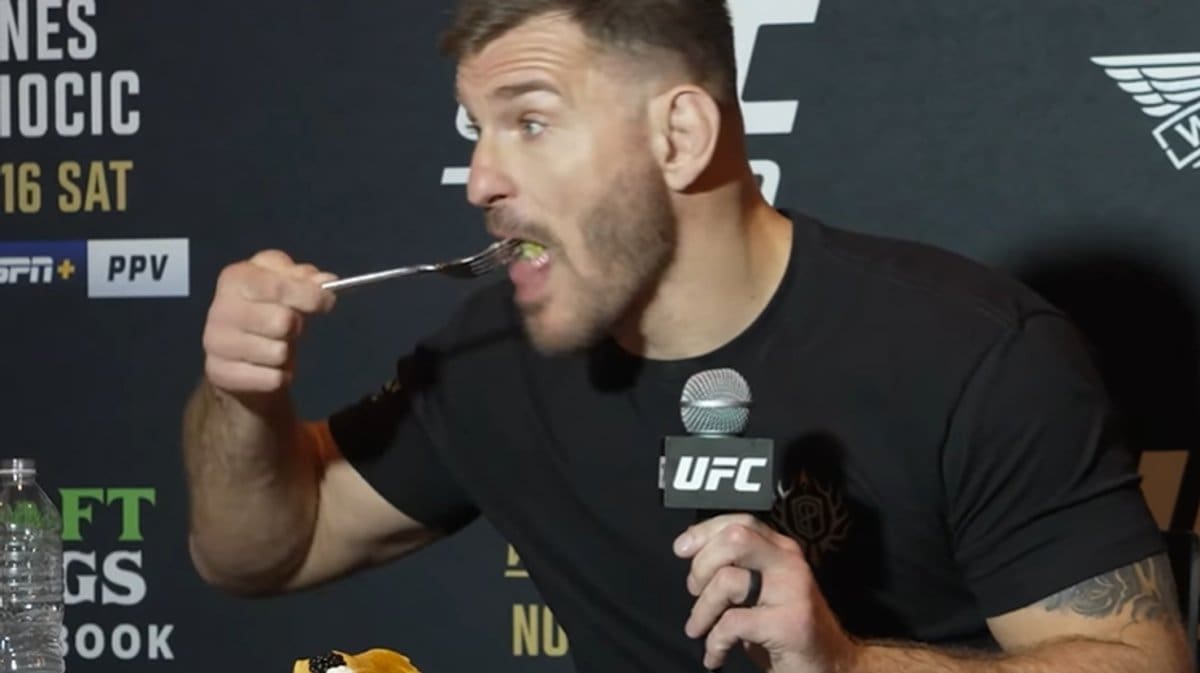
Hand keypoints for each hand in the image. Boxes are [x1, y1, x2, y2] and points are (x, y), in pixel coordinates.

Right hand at [202, 250, 336, 398]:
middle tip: (291, 326)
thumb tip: (326, 281)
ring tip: (275, 344)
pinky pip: (272, 379)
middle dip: (296, 325)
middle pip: (282, 321)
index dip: (309, 295)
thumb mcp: (284, 283)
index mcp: (235, 278)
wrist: (237, 349)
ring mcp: (216, 343)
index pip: (278, 286)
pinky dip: (280, 376)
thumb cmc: (267, 308)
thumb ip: (306, 278)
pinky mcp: (221, 373)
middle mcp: (220, 309)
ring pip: (278, 353)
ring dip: (286, 352)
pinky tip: (268, 366)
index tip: (327, 300)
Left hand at [673, 514, 859, 671]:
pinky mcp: (789, 624)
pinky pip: (734, 623)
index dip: (705, 531)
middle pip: (735, 539)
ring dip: (702, 609)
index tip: (681, 548)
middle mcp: (790, 563)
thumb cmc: (785, 627)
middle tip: (694, 591)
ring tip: (697, 628)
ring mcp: (793, 591)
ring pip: (728, 581)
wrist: (831, 665)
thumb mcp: (762, 590)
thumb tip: (691, 552)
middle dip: (702, 565)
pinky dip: (715, 641)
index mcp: (782, 549)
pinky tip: (714, 655)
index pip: (740, 522)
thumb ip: (737, 567)